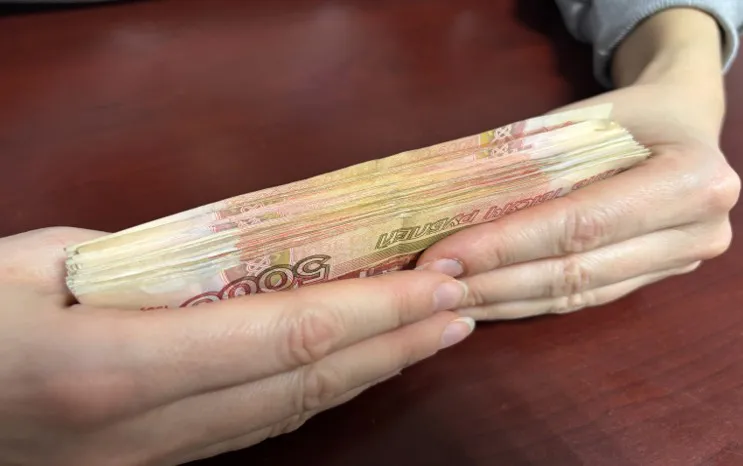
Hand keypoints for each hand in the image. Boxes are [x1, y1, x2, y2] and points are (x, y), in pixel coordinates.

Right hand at [0, 227, 471, 464]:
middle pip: (305, 382)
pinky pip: (258, 427)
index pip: (284, 336)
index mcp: (117, 365)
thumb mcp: (31, 267)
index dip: (371, 312)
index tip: (434, 286)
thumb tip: (228, 256)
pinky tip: (354, 370)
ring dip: (370, 371)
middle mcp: (152, 426)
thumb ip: (140, 261)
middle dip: (394, 344)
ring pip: (291, 412)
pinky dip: (319, 393)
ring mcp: (158, 459)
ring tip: (428, 337)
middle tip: (458, 308)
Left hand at [416, 9, 740, 319]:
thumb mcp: (584, 118)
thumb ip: (529, 162)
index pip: (579, 224)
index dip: (506, 245)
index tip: (446, 256)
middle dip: (497, 281)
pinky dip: (532, 302)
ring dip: (507, 301)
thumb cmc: (632, 111)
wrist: (685, 122)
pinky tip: (489, 303)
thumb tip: (448, 203)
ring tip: (452, 300)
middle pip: (576, 270)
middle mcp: (697, 232)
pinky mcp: (658, 277)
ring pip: (578, 294)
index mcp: (689, 180)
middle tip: (436, 286)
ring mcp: (681, 262)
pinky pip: (586, 298)